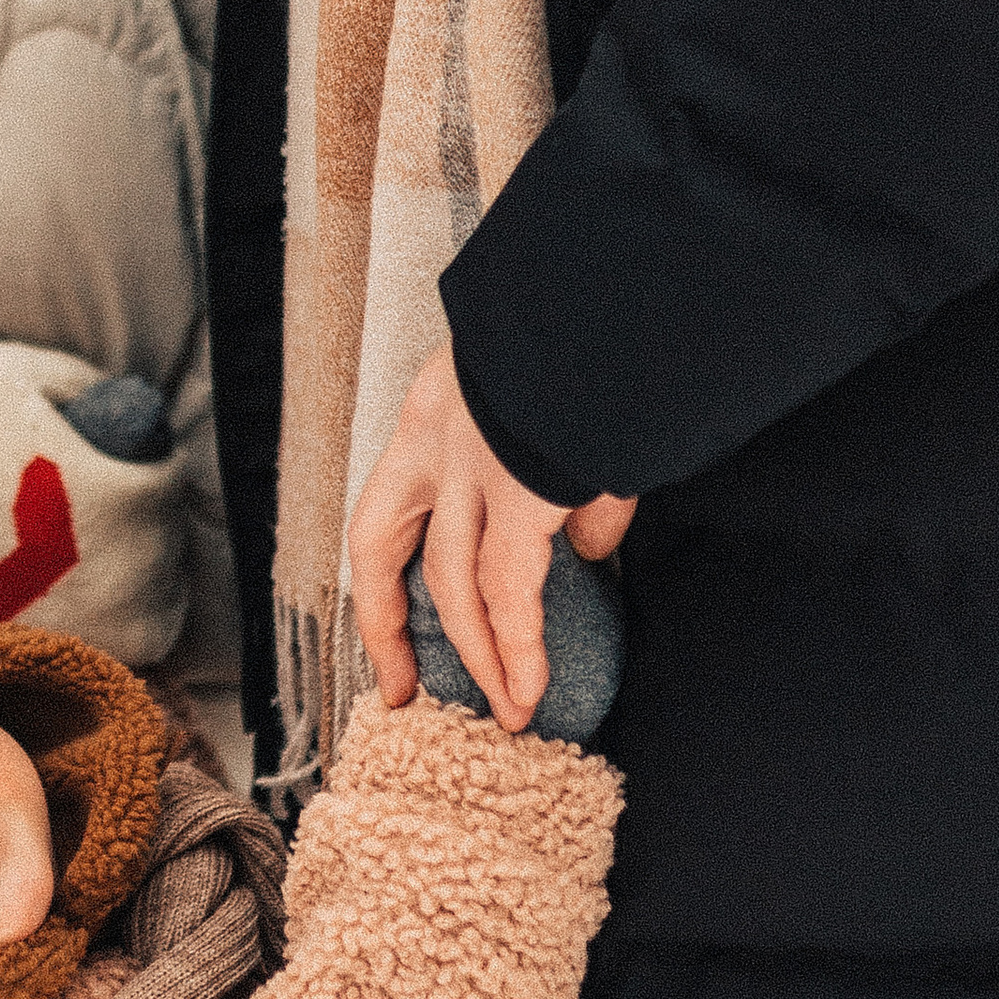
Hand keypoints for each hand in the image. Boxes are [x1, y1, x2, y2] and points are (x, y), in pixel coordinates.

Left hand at [349, 341, 635, 730]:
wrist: (617, 288)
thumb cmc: (602, 327)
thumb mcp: (568, 397)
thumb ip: (572, 473)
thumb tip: (587, 541)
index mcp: (440, 400)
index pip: (394, 494)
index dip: (385, 563)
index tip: (394, 612)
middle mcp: (438, 432)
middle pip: (381, 542)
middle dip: (386, 624)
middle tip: (403, 688)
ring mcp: (472, 461)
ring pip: (452, 582)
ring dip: (480, 653)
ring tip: (509, 709)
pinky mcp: (521, 487)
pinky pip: (510, 590)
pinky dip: (518, 646)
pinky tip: (529, 688)